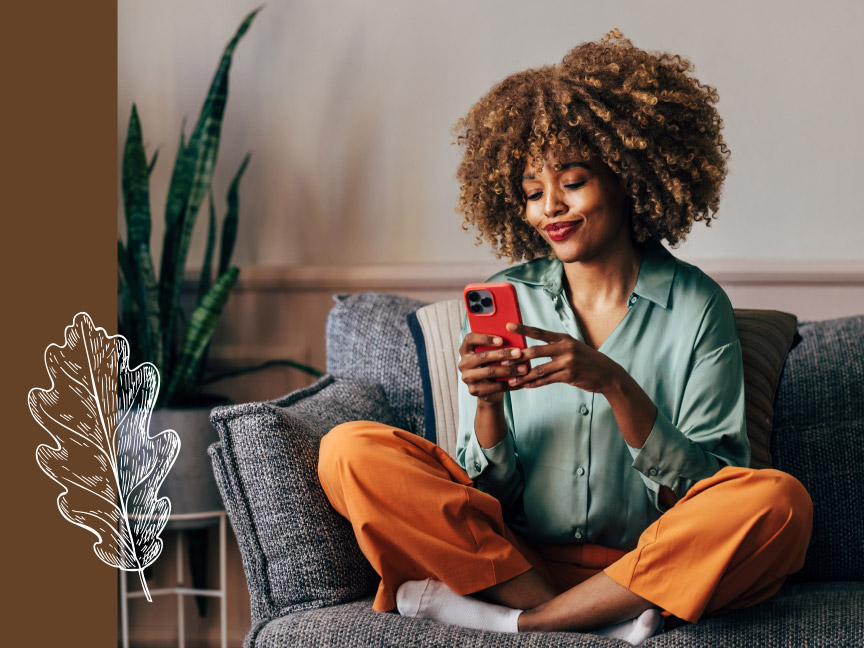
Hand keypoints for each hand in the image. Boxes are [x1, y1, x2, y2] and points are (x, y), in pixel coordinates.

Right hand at [457, 332, 530, 403]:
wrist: (488, 389)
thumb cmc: (492, 364)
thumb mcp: (492, 353)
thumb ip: (498, 345)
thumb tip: (515, 338)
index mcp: (465, 349)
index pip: (470, 339)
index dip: (485, 338)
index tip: (501, 339)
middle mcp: (463, 363)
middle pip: (482, 356)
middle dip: (502, 354)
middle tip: (519, 353)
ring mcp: (467, 378)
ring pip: (489, 372)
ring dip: (509, 369)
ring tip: (523, 368)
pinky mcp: (475, 390)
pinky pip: (495, 386)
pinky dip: (510, 383)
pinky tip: (522, 381)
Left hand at [503, 322, 621, 392]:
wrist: (607, 373)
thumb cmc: (586, 360)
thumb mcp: (572, 348)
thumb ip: (554, 347)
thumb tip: (532, 350)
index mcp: (563, 338)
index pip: (539, 332)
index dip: (523, 329)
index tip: (508, 325)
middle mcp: (565, 348)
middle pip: (535, 351)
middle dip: (517, 357)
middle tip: (502, 360)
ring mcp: (567, 362)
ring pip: (538, 369)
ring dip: (523, 375)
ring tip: (510, 379)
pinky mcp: (569, 375)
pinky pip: (546, 380)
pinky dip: (534, 383)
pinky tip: (525, 386)